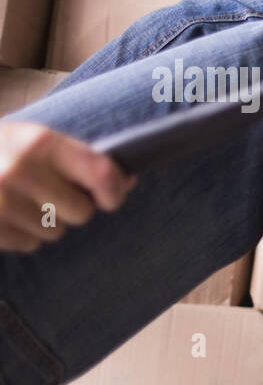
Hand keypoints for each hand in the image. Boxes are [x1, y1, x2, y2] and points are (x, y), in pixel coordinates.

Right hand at [0, 123, 134, 251]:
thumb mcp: (32, 139)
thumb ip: (78, 158)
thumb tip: (127, 181)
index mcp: (39, 141)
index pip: (101, 173)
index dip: (114, 190)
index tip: (113, 197)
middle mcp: (20, 169)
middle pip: (82, 211)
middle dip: (72, 208)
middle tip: (49, 194)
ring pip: (55, 232)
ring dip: (46, 223)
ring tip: (20, 200)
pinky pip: (28, 244)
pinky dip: (22, 234)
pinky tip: (4, 214)